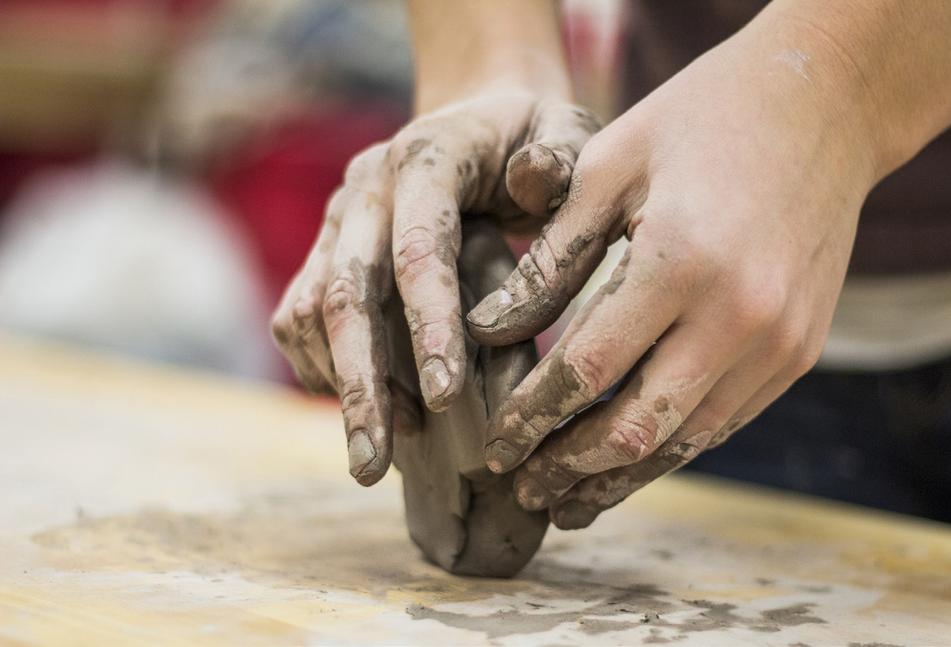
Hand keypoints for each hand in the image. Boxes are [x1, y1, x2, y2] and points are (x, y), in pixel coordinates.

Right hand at [270, 91, 598, 485]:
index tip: (447, 400)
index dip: (428, 325)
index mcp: (426, 159)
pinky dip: (324, 371)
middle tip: (372, 465)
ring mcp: (336, 223)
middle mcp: (365, 191)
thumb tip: (532, 181)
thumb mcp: (564, 132)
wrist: (478, 120)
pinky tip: (371, 411)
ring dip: (340, 387)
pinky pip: (299, 320)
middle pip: (343, 292)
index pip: (418, 249)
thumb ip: (558, 159)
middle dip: (359, 385)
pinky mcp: (324, 253)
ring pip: (308, 313)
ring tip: (380, 454)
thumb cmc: (533, 138)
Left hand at [467, 35, 880, 527]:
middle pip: (636, 427)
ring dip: (620, 477)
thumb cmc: (702, 120)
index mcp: (680, 261)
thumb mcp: (608, 166)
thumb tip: (489, 332)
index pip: (585, 370)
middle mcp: (739, 316)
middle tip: (520, 488)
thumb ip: (551, 258)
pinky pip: (725, 421)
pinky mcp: (801, 351)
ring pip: (685, 441)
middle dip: (569, 467)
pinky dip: (671, 448)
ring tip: (567, 500)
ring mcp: (780, 341)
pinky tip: (630, 460)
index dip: (531, 418)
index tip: (493, 446)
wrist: (827, 104)